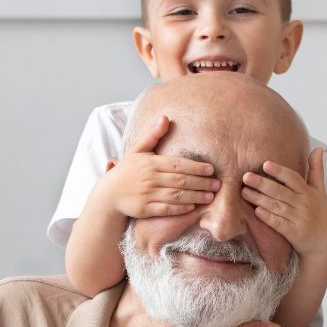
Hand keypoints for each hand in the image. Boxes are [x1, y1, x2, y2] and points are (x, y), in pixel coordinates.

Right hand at [102, 115, 219, 218]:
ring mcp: (147, 194)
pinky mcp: (145, 209)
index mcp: (150, 162)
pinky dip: (180, 208)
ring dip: (195, 196)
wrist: (109, 194)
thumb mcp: (137, 150)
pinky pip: (166, 209)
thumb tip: (165, 117)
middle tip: (217, 184)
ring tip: (210, 196)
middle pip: (180, 180)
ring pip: (176, 195)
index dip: (195, 167)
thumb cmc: (127, 171)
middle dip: (201, 183)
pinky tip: (193, 206)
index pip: (177, 164)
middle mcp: (149, 178)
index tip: (211, 169)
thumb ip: (153, 135)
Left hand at [241, 147, 326, 260]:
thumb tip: (319, 148)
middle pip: (281, 192)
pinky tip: (256, 211)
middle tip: (246, 176)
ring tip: (244, 192)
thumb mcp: (320, 191)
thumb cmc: (318, 212)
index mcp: (309, 192)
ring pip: (277, 207)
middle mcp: (304, 204)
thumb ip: (316, 170)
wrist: (323, 242)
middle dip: (262, 184)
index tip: (265, 164)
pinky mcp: (294, 233)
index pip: (293, 178)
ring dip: (259, 199)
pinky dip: (268, 217)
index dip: (280, 172)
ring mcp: (299, 219)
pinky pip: (278, 223)